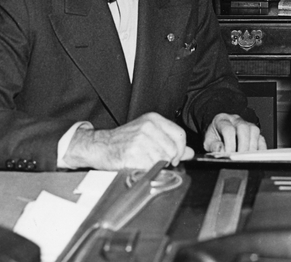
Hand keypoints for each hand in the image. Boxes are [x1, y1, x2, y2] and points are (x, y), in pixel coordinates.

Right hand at [63, 112, 193, 169]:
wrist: (100, 145)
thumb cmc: (124, 141)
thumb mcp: (149, 134)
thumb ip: (171, 142)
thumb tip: (190, 153)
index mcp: (153, 119)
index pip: (179, 134)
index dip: (181, 149)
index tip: (175, 157)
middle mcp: (148, 127)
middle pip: (173, 149)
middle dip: (168, 160)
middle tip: (157, 162)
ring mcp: (140, 140)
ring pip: (162, 159)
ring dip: (156, 166)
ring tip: (144, 162)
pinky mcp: (133, 154)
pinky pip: (150, 167)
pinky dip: (146, 171)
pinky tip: (138, 165)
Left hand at [203, 113, 266, 152]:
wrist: (218, 132)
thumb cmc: (214, 137)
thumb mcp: (208, 142)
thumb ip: (213, 146)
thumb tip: (222, 150)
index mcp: (222, 120)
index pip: (228, 129)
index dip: (229, 143)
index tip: (229, 155)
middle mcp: (235, 120)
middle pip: (243, 128)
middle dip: (243, 145)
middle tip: (240, 158)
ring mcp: (246, 124)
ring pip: (254, 131)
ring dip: (252, 146)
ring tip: (247, 158)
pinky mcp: (254, 132)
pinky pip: (261, 138)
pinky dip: (260, 148)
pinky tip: (255, 157)